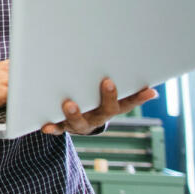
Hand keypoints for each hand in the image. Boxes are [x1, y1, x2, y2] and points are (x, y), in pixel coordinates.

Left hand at [40, 78, 157, 135]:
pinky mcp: (64, 126)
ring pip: (80, 121)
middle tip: (108, 82)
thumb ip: (119, 83)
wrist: (78, 123)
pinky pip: (58, 128)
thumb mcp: (106, 92)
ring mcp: (82, 123)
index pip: (129, 102)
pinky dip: (52, 127)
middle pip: (107, 110)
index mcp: (111, 107)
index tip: (149, 89)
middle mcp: (98, 116)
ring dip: (75, 113)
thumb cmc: (94, 99)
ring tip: (69, 104)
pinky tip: (45, 126)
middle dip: (108, 97)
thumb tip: (141, 65)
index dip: (139, 97)